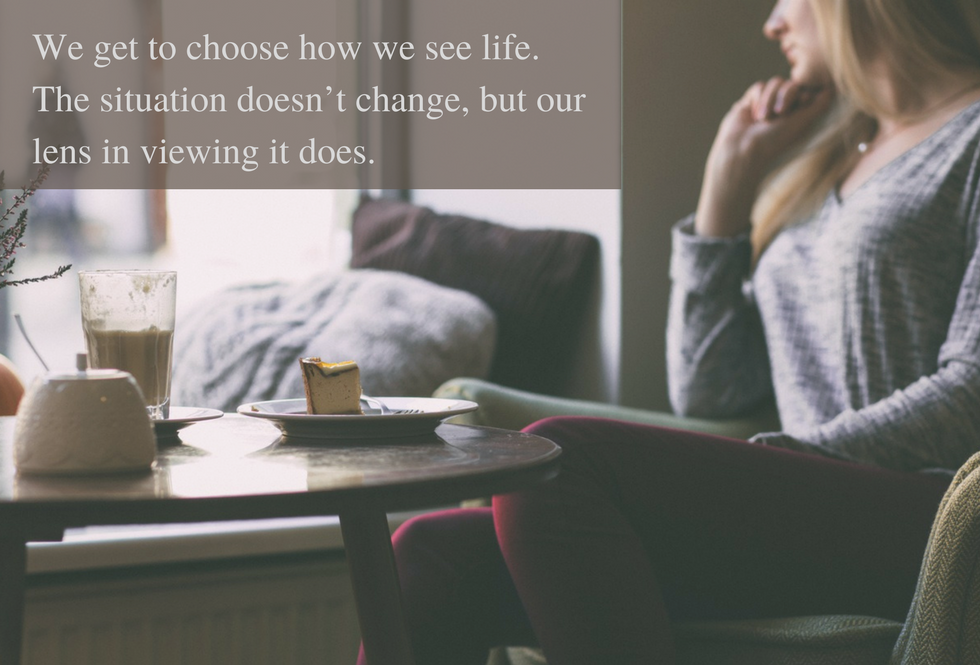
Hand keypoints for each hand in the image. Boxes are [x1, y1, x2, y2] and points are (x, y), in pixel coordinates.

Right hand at [695, 77, 834, 237]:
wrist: (742, 149)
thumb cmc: (775, 141)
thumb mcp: (803, 123)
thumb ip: (819, 105)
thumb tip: (832, 88)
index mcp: (799, 115)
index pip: (807, 91)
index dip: (804, 95)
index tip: (801, 105)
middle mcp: (785, 109)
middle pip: (792, 84)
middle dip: (786, 96)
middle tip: (780, 113)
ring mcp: (768, 104)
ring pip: (775, 83)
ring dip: (770, 99)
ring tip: (763, 119)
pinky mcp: (751, 101)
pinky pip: (759, 87)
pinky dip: (758, 99)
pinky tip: (753, 116)